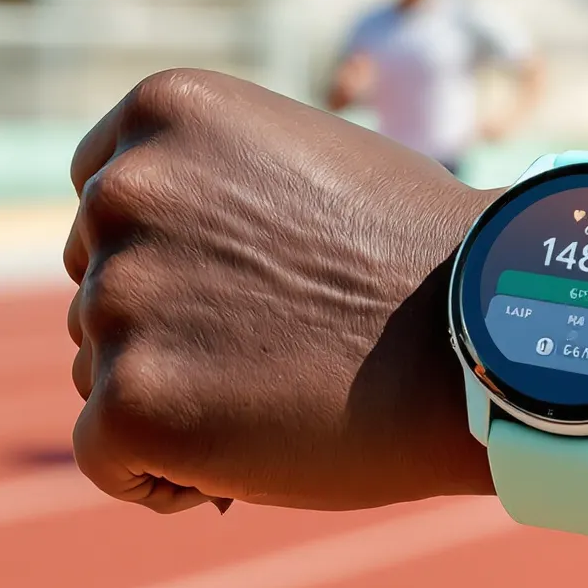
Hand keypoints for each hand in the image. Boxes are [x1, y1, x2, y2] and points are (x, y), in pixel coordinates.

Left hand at [65, 70, 493, 513]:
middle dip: (168, 329)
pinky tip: (242, 463)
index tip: (241, 288)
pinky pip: (105, 456)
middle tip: (279, 350)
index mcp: (164, 111)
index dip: (168, 257)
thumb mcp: (303, 164)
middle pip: (98, 287)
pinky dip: (162, 475)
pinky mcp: (129, 403)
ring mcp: (119, 297)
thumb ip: (210, 187)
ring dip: (171, 399)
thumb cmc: (414, 263)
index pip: (103, 198)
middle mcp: (124, 191)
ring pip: (98, 371)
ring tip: (279, 396)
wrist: (489, 342)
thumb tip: (138, 264)